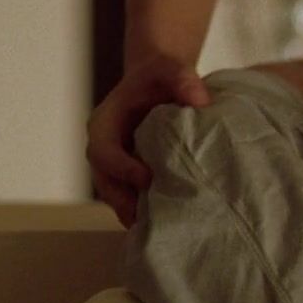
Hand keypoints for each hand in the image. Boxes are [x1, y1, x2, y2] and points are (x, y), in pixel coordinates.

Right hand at [87, 62, 208, 226]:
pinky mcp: (133, 174)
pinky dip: (147, 212)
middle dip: (124, 201)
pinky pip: (134, 197)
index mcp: (104, 124)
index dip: (121, 168)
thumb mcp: (172, 71)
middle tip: (149, 219)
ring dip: (134, 213)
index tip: (147, 178)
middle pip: (105, 181)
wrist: (163, 82)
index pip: (102, 151)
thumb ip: (184, 80)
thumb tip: (201, 102)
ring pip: (117, 195)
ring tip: (159, 231)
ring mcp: (118, 165)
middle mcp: (106, 148)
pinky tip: (169, 226)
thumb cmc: (163, 76)